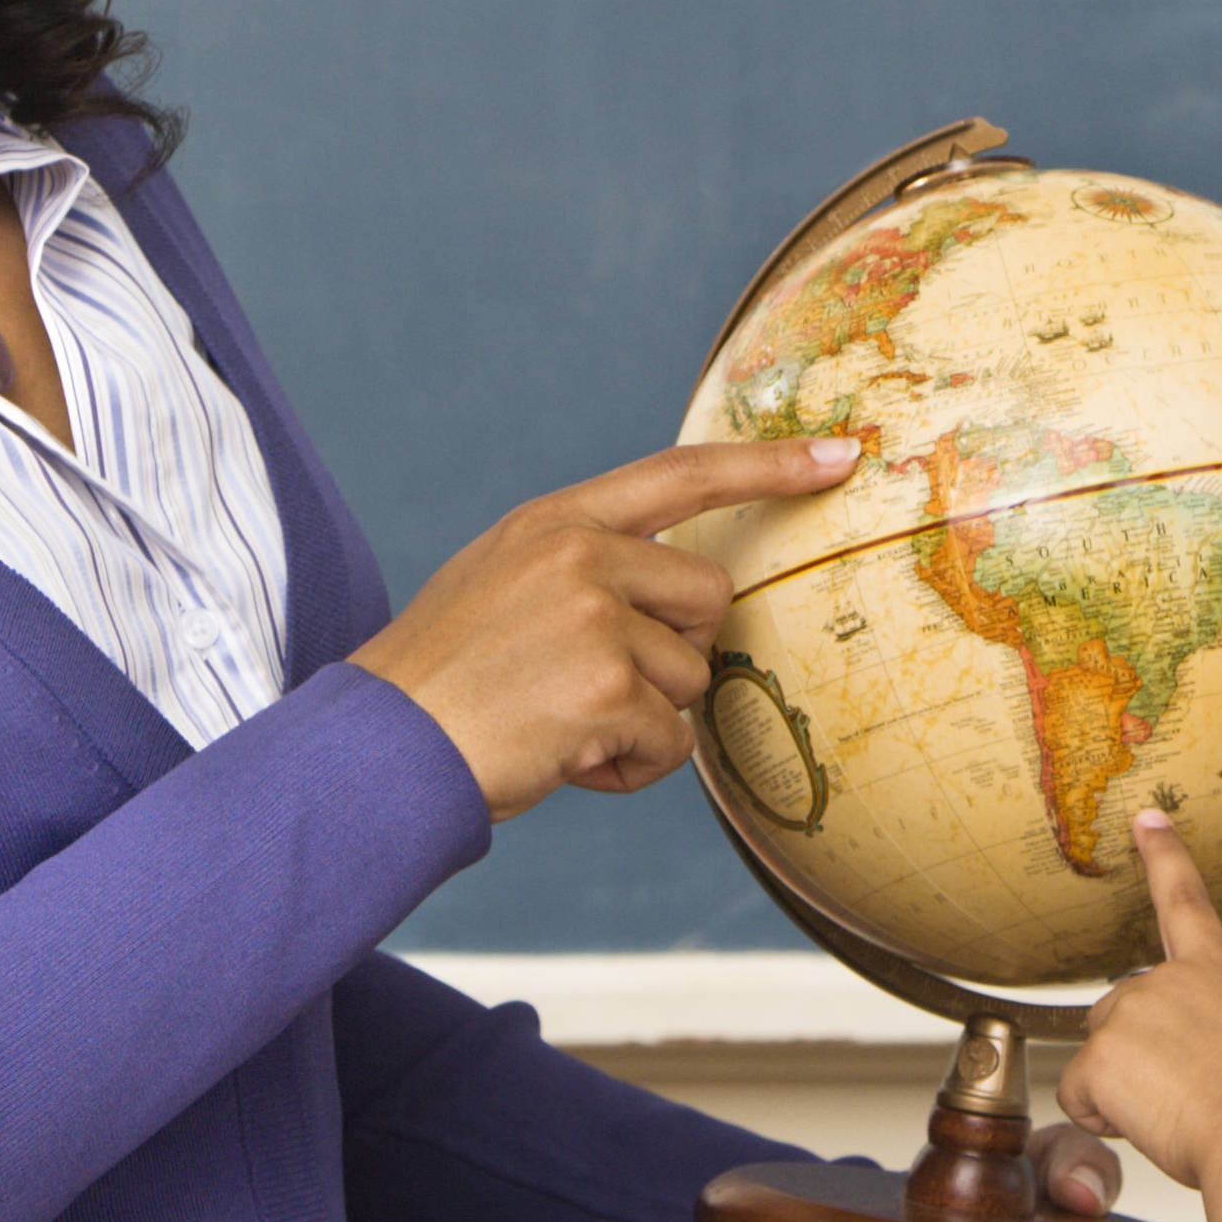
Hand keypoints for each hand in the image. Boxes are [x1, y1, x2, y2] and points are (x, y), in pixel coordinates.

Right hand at [351, 436, 853, 816]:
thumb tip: (688, 598)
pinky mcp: (605, 687)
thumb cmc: (445, 683)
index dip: (769, 465)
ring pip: (693, 678)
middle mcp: (579, 554)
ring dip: (644, 721)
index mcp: (556, 522)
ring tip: (562, 726)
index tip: (843, 453)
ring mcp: (593, 617)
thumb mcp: (502, 585)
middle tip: (595, 684)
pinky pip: (670, 741)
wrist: (377, 748)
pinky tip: (567, 761)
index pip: (682, 475)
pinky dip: (628, 768)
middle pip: (710, 597)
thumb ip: (586, 569)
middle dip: (676, 652)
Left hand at [1051, 810, 1221, 1189]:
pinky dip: (1106, 1119)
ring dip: (1127, 1095)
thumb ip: (1213, 1035)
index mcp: (1216, 975)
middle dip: (1137, 1061)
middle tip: (1192, 1096)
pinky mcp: (1101, 1053)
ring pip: (1101, 1063)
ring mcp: (1130, 1010)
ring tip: (1182, 1111)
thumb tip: (1187, 1067)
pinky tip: (1154, 1123)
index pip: (1186, 902)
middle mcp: (1168, 980)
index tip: (1147, 818)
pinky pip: (1080, 1098)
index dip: (1165, 856)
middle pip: (1120, 1018)